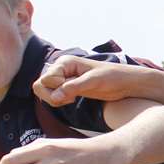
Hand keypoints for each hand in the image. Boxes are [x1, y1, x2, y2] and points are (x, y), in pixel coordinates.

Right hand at [33, 56, 150, 107]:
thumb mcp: (94, 82)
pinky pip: (51, 97)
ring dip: (54, 100)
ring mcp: (62, 79)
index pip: (45, 80)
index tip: (73, 91)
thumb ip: (73, 88)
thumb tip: (54, 97)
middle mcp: (61, 69)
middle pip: (39, 86)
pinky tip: (73, 99)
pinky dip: (58, 101)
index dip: (56, 89)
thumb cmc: (112, 77)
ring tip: (72, 99)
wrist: (124, 83)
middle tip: (70, 98)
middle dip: (51, 96)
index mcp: (65, 62)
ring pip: (43, 92)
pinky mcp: (66, 88)